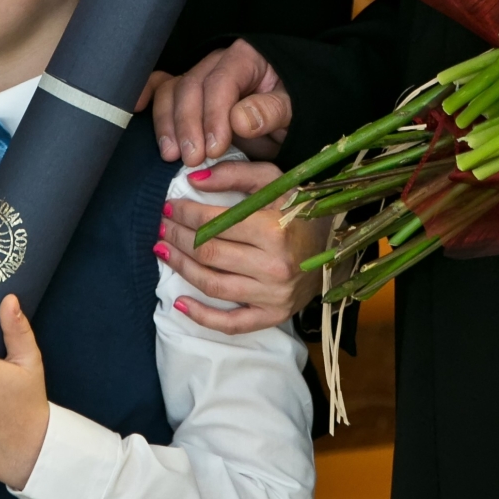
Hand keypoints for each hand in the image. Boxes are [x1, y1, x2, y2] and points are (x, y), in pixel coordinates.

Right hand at [151, 43, 292, 166]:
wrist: (288, 114)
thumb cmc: (293, 108)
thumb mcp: (295, 109)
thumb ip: (272, 111)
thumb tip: (239, 119)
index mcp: (247, 58)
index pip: (222, 82)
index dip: (214, 115)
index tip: (214, 148)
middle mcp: (217, 63)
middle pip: (191, 86)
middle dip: (187, 125)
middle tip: (192, 159)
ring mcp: (199, 77)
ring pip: (171, 91)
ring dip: (167, 124)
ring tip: (172, 155)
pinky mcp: (187, 94)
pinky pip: (161, 88)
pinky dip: (146, 96)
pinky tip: (134, 109)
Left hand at [157, 160, 325, 332]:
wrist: (338, 245)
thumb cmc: (303, 209)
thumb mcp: (276, 181)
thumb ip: (235, 174)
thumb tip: (194, 180)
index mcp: (275, 230)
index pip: (215, 223)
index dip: (185, 214)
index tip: (169, 207)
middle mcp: (273, 267)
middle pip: (208, 254)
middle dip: (177, 238)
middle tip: (161, 226)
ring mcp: (273, 296)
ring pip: (212, 285)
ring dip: (181, 268)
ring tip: (162, 252)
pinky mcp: (273, 316)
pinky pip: (231, 324)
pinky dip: (201, 316)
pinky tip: (179, 303)